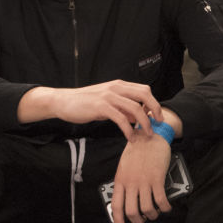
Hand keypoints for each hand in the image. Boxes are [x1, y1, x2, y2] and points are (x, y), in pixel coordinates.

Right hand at [19, 81, 163, 140]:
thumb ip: (122, 108)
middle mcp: (115, 88)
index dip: (154, 102)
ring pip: (135, 108)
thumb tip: (136, 117)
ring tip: (147, 133)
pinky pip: (120, 118)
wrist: (63, 102)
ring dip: (144, 122)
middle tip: (158, 123)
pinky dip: (128, 129)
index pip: (144, 90)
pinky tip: (129, 136)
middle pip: (144, 95)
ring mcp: (108, 97)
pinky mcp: (100, 107)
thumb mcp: (105, 103)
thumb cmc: (83, 103)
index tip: (156, 115)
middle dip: (155, 110)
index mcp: (118, 85)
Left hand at [110, 132, 172, 222]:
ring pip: (147, 209)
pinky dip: (164, 208)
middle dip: (138, 220)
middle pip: (131, 211)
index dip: (118, 221)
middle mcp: (130, 183)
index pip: (116, 205)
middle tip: (143, 219)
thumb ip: (125, 182)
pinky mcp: (157, 179)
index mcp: (120, 180)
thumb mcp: (124, 167)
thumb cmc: (137, 151)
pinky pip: (161, 200)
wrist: (149, 137)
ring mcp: (143, 182)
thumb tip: (128, 198)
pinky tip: (166, 207)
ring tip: (155, 213)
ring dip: (152, 215)